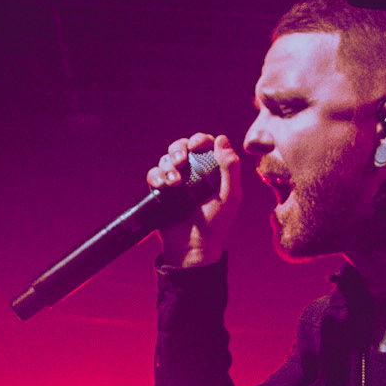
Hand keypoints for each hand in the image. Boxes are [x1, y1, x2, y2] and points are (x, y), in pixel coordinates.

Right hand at [148, 133, 242, 266]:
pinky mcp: (161, 191)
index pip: (205, 144)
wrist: (193, 247)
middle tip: (182, 160)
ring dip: (168, 165)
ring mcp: (176, 181)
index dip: (200, 140)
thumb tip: (221, 138)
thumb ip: (231, 168)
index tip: (197, 146)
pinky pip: (154, 174)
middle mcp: (194, 172)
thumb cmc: (216, 223)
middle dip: (179, 148)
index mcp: (213, 170)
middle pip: (182, 146)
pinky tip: (163, 186)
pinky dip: (157, 176)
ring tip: (175, 182)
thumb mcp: (230, 196)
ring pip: (167, 158)